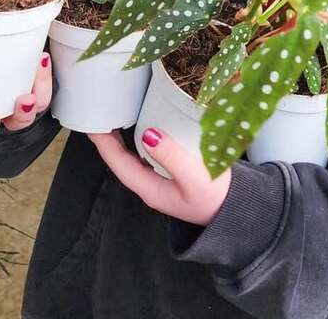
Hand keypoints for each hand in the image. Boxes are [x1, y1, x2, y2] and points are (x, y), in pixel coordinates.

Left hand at [89, 128, 230, 226]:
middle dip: (108, 140)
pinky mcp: (171, 176)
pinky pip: (148, 156)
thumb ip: (172, 156)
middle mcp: (150, 186)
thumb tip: (148, 134)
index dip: (104, 144)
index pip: (119, 164)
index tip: (93, 125)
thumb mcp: (194, 177)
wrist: (234, 212)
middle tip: (100, 115)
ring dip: (122, 140)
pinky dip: (140, 140)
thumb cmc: (215, 197)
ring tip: (116, 118)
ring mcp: (160, 182)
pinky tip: (145, 129)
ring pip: (133, 158)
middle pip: (121, 161)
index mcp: (150, 188)